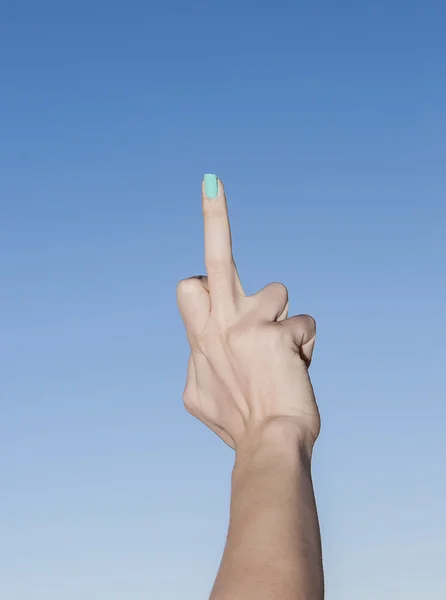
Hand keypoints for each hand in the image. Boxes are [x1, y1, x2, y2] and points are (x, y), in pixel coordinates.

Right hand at [176, 176, 319, 449]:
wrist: (267, 445)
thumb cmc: (237, 421)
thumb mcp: (198, 394)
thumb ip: (199, 362)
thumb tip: (199, 349)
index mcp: (200, 337)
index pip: (189, 287)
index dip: (198, 269)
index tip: (195, 248)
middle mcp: (218, 324)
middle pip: (215, 257)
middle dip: (214, 217)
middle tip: (211, 182)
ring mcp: (245, 326)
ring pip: (276, 292)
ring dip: (281, 321)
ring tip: (278, 357)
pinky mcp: (276, 335)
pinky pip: (302, 326)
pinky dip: (302, 348)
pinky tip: (295, 371)